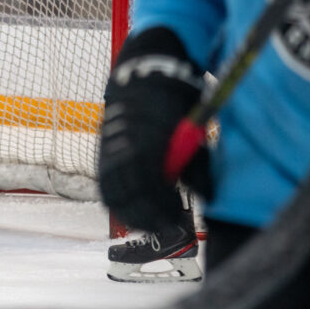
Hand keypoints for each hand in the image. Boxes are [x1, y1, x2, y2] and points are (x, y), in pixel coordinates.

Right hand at [98, 28, 205, 231]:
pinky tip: (131, 213)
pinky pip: (104, 186)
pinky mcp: (102, 155)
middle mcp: (123, 147)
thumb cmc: (174, 106)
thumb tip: (207, 196)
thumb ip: (196, 166)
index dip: (162, 206)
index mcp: (147, 140)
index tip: (177, 219)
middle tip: (166, 228)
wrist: (143, 79)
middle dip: (146, 216)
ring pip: (112, 192)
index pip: (150, 183)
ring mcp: (109, 151)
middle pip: (128, 192)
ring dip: (129, 214)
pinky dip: (117, 203)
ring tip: (148, 226)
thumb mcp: (190, 132)